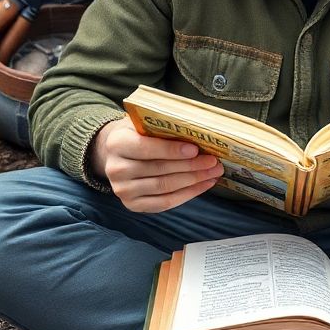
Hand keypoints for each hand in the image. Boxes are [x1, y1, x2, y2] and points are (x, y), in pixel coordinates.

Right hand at [89, 118, 222, 212]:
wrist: (116, 154)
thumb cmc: (137, 135)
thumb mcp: (143, 124)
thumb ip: (163, 127)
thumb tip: (198, 133)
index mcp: (117, 143)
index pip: (146, 148)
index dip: (171, 150)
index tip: (195, 149)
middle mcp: (116, 169)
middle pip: (159, 169)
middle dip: (191, 166)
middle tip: (213, 162)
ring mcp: (123, 190)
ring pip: (165, 187)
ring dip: (194, 180)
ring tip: (213, 173)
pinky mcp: (133, 205)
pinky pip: (165, 203)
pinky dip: (188, 194)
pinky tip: (203, 185)